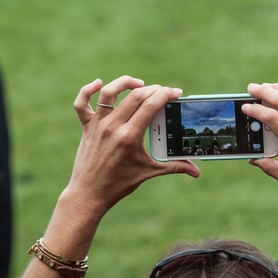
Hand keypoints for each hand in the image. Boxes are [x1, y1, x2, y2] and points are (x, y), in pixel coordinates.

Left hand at [65, 76, 198, 219]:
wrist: (89, 194)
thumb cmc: (119, 184)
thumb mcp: (148, 172)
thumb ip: (174, 167)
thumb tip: (196, 171)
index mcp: (129, 137)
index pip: (150, 105)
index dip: (166, 94)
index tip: (176, 93)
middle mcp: (112, 127)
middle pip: (135, 96)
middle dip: (153, 89)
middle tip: (164, 92)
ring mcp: (97, 125)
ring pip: (109, 93)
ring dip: (125, 83)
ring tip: (139, 84)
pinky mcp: (86, 127)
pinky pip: (81, 103)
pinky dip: (87, 90)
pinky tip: (99, 83)